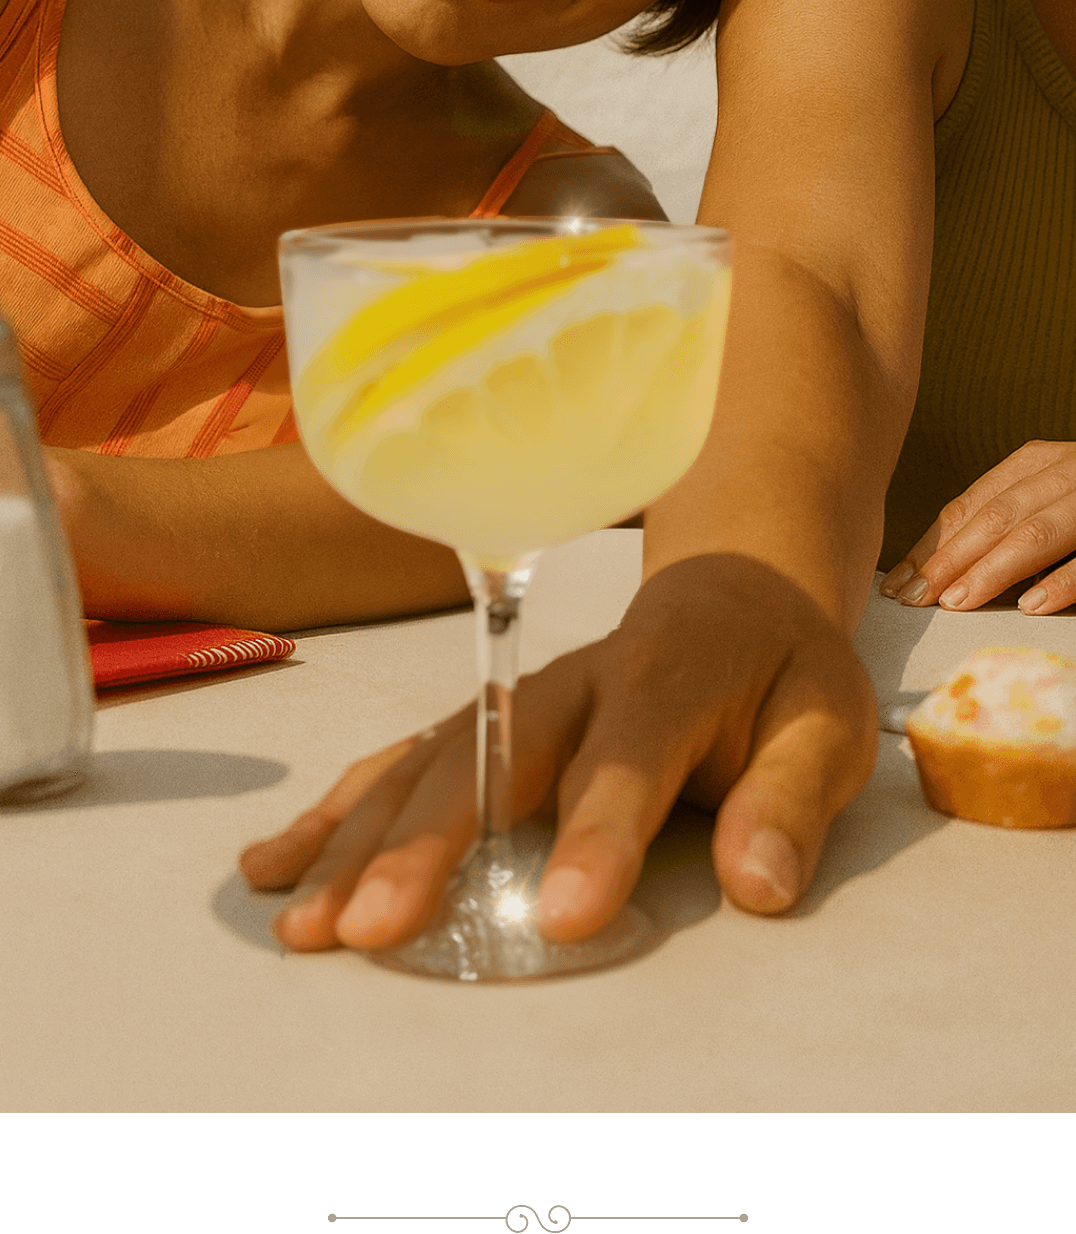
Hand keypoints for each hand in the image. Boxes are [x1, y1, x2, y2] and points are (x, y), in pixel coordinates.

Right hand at [240, 555, 877, 950]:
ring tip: (304, 919)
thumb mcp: (828, 725)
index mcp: (667, 672)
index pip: (628, 755)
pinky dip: (339, 810)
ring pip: (427, 764)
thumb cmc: (781, 672)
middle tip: (373, 929)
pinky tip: (278, 862)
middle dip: (429, 846)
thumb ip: (790, 801)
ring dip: (360, 839)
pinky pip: (401, 760)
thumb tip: (758, 888)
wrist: (729, 595)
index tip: (561, 918)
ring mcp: (516, 697)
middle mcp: (573, 679)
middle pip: (492, 759)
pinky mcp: (482, 719)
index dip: (596, 833)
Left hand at [880, 441, 1075, 614]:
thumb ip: (1007, 521)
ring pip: (1033, 534)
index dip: (930, 545)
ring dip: (990, 570)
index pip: (969, 505)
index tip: (898, 582)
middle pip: (993, 518)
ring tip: (955, 602)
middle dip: (948, 560)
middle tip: (914, 597)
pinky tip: (1030, 606)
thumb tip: (948, 572)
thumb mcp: (1048, 495)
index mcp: (1034, 463)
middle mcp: (1061, 473)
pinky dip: (1059, 582)